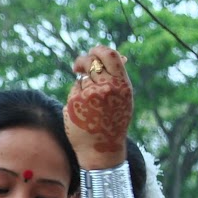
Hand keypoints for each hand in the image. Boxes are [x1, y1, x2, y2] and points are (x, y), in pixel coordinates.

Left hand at [63, 46, 132, 166]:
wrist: (101, 147)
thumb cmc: (114, 121)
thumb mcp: (123, 98)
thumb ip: (119, 78)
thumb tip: (120, 56)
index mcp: (122, 84)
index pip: (110, 55)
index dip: (99, 49)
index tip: (93, 51)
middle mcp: (106, 87)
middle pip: (90, 61)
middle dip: (82, 61)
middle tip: (78, 67)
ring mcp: (89, 94)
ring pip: (81, 79)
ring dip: (81, 86)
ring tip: (90, 105)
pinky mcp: (74, 102)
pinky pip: (73, 91)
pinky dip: (75, 97)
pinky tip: (82, 111)